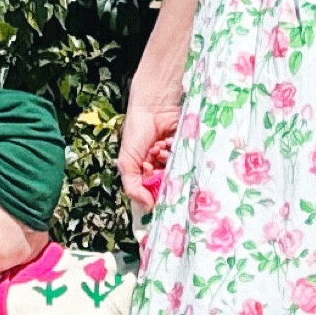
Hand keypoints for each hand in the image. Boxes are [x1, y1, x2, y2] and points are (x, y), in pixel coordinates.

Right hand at [118, 80, 180, 208]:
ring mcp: (177, 159)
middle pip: (168, 184)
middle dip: (162, 174)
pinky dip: (177, 152)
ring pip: (179, 173)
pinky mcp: (188, 150)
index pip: (154, 191)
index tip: (152, 181)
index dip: (153, 189)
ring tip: (159, 146)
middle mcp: (163, 168)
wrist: (153, 106)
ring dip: (168, 161)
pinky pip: (189, 160)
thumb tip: (147, 208)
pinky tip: (168, 142)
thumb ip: (132, 187)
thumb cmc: (137, 132)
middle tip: (155, 160)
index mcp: (148, 173)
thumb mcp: (127, 162)